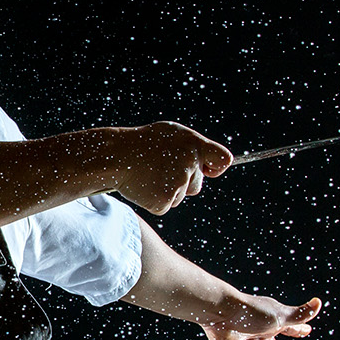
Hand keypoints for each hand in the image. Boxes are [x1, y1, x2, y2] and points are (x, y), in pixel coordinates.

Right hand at [112, 122, 233, 214]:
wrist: (115, 156)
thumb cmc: (141, 143)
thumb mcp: (170, 135)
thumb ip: (191, 148)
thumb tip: (208, 166)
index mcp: (194, 145)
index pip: (223, 159)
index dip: (216, 167)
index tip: (208, 170)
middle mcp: (190, 165)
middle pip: (196, 185)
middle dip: (182, 182)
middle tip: (159, 170)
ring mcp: (177, 184)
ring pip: (179, 196)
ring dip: (166, 190)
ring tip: (148, 174)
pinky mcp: (164, 200)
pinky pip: (164, 205)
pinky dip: (154, 199)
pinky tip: (143, 186)